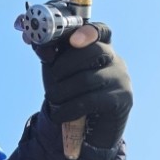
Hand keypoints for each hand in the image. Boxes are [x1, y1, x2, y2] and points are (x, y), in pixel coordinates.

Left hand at [35, 23, 132, 148]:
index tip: (73, 40)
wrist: (86, 128)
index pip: (101, 30)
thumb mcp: (55, 70)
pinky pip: (91, 100)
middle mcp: (115, 59)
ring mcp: (121, 79)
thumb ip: (48, 53)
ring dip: (62, 91)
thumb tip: (36, 42)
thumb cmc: (70, 92)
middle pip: (93, 51)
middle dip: (64, 65)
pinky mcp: (122, 99)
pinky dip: (69, 108)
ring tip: (53, 98)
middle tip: (53, 78)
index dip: (88, 31)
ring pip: (88, 78)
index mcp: (99, 46)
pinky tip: (60, 114)